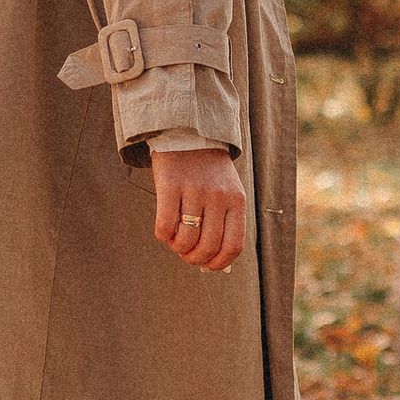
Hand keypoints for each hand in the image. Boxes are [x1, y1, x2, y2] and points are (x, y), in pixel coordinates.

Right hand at [151, 145, 246, 271]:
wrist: (189, 132)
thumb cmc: (209, 170)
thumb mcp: (227, 191)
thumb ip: (224, 222)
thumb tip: (210, 261)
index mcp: (236, 201)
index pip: (233, 246)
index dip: (219, 263)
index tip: (208, 266)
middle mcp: (218, 197)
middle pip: (207, 246)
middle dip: (194, 259)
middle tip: (186, 254)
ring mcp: (194, 190)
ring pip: (185, 239)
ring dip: (177, 247)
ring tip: (175, 240)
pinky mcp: (170, 185)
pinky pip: (165, 225)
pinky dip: (163, 235)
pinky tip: (164, 230)